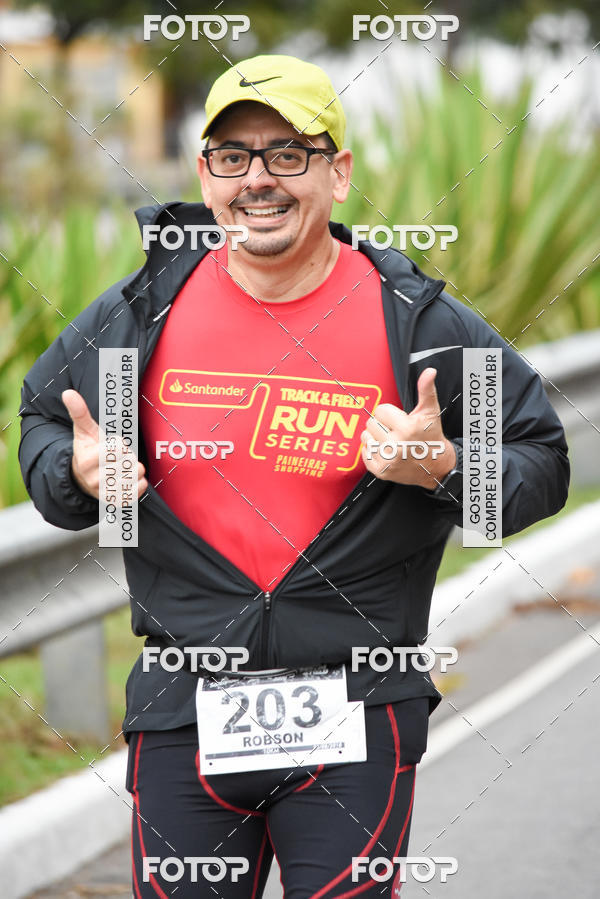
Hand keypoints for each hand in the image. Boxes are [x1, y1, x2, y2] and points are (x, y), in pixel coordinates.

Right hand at [61, 389, 147, 499]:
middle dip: (128, 456)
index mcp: (87, 459)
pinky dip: (139, 483)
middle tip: (117, 458)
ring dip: (135, 469)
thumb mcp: (83, 431)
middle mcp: (94, 479)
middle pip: (129, 461)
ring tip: (123, 467)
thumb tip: (68, 393)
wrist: (82, 478)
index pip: (118, 447)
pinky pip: (137, 492)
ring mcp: (104, 492)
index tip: (112, 446)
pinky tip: (131, 479)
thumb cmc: (88, 449)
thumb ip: (79, 413)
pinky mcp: (115, 502)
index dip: (120, 444)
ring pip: (136, 475)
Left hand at [360, 368, 455, 488]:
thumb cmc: (431, 436)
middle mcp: (396, 446)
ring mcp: (387, 460)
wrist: (436, 466)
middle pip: (371, 423)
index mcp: (406, 428)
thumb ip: (426, 390)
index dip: (390, 413)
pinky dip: (372, 451)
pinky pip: (364, 453)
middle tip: (396, 431)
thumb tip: (429, 371)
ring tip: (391, 440)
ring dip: (375, 437)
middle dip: (382, 424)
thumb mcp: (430, 412)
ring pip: (365, 437)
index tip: (400, 420)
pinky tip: (386, 451)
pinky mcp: (381, 471)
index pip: (380, 410)